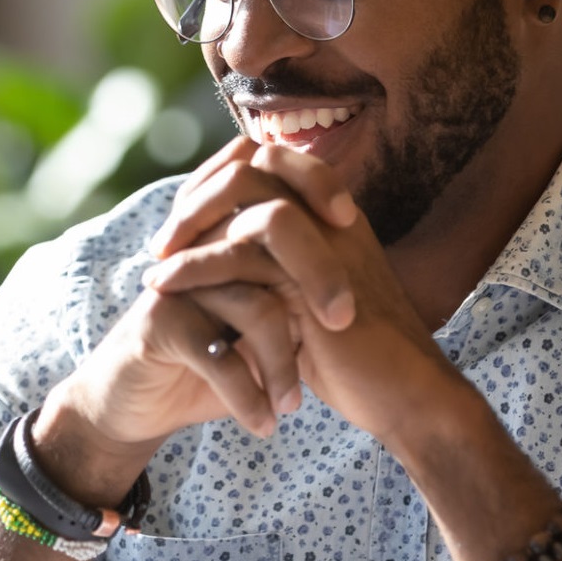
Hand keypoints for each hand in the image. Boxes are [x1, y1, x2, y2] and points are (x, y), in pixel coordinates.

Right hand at [32, 139, 365, 500]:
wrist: (140, 403)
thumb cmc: (214, 358)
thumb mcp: (262, 323)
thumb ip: (297, 289)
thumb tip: (366, 274)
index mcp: (229, 232)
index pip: (274, 177)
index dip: (316, 183)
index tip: (352, 223)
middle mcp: (203, 246)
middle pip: (271, 232)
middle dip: (318, 278)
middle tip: (342, 323)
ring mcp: (179, 281)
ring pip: (255, 305)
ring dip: (282, 363)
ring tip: (293, 405)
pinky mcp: (159, 323)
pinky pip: (219, 354)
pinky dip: (248, 396)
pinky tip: (264, 424)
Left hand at [144, 140, 467, 445]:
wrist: (404, 397)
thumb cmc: (361, 360)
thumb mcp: (313, 305)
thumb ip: (282, 274)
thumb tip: (232, 263)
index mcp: (337, 217)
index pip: (273, 163)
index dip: (223, 182)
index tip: (187, 223)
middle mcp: (333, 218)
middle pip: (255, 164)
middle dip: (200, 195)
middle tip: (164, 239)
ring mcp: (326, 242)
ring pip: (245, 197)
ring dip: (190, 224)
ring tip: (156, 263)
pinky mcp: (312, 278)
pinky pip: (240, 251)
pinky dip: (193, 265)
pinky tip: (163, 285)